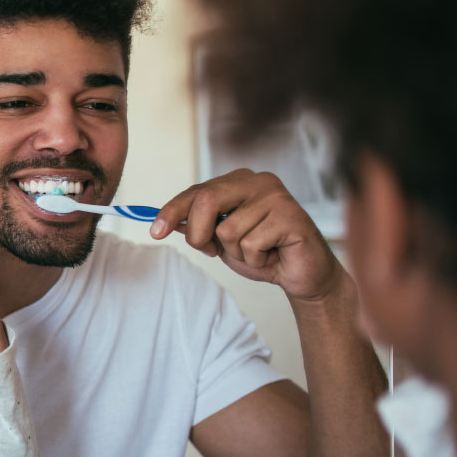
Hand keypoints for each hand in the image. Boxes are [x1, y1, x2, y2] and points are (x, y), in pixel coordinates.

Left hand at [150, 169, 341, 300]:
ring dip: (236, 253)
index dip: (172, 211)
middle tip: (212, 251)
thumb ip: (198, 227)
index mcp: (237, 182)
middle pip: (207, 201)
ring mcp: (276, 196)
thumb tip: (167, 221)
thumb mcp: (222, 241)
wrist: (302, 274)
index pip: (196, 191)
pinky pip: (251, 244)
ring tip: (258, 252)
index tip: (155, 232)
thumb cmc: (262, 254)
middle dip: (199, 234)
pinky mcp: (291, 216)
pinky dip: (255, 260)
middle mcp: (257, 181)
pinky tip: (272, 254)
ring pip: (228, 229)